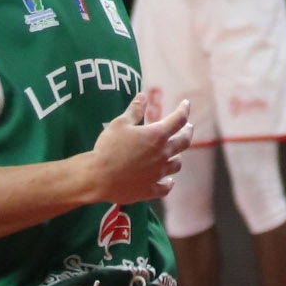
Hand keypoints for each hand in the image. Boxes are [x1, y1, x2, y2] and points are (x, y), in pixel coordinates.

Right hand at [87, 93, 193, 207]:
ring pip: (176, 164)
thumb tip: (143, 96)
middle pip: (184, 141)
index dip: (184, 109)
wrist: (98, 177)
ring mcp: (157, 173)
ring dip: (178, 156)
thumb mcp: (120, 123)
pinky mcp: (150, 189)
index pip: (178, 119)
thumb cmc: (108, 147)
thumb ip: (135, 109)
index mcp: (157, 135)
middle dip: (187, 132)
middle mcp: (162, 154)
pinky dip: (169, 183)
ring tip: (176, 153)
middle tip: (188, 127)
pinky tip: (169, 181)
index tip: (186, 104)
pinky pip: (165, 187)